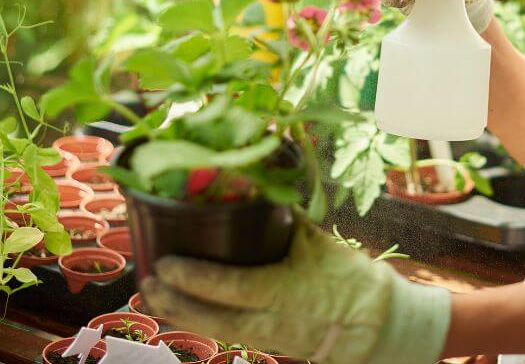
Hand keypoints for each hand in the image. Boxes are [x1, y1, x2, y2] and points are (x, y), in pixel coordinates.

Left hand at [141, 215, 450, 363]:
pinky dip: (198, 321)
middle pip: (211, 318)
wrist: (380, 326)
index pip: (232, 288)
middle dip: (173, 301)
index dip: (196, 278)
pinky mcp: (268, 343)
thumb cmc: (353, 280)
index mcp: (288, 292)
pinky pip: (226, 334)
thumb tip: (256, 182)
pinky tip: (178, 310)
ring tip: (149, 295)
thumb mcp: (320, 243)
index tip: (166, 262)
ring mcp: (268, 337)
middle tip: (144, 280)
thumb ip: (286, 218)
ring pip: (214, 330)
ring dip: (178, 313)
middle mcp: (272, 320)